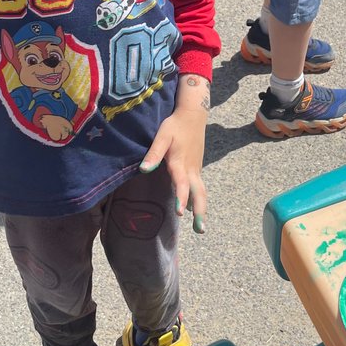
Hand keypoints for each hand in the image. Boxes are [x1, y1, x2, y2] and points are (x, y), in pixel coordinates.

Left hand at [140, 107, 206, 233]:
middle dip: (200, 212)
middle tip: (200, 230)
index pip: (182, 183)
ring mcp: (196, 168)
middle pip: (199, 193)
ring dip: (201, 209)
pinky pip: (200, 187)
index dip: (182, 197)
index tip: (181, 212)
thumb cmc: (175, 125)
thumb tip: (144, 170)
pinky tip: (195, 209)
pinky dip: (199, 199)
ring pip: (201, 192)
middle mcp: (190, 169)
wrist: (193, 115)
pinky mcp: (197, 167)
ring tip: (200, 226)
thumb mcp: (162, 136)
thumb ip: (154, 154)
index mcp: (180, 162)